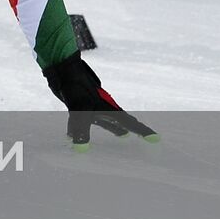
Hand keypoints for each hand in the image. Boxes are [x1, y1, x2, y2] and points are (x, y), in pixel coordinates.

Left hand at [42, 52, 156, 147]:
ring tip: (122, 135)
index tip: (156, 139)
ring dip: (113, 128)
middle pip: (121, 120)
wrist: (63, 69)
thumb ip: (81, 129)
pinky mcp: (79, 104)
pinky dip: (84, 129)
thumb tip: (81, 149)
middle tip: (142, 136)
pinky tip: (74, 135)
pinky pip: (85, 120)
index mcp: (109, 108)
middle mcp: (103, 107)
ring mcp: (91, 105)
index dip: (142, 131)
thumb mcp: (79, 109)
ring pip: (105, 120)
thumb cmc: (76, 86)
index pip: (130, 122)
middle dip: (131, 129)